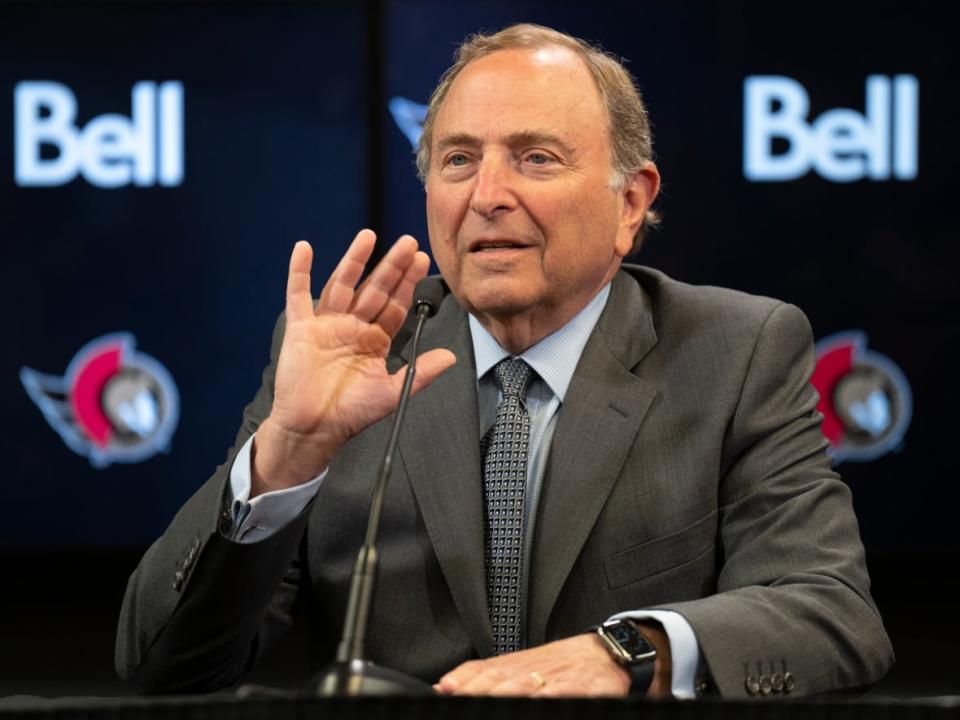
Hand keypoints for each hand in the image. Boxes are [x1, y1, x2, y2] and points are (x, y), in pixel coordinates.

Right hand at [251, 230, 456, 496]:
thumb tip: (451, 358)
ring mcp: (326, 325)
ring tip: (368, 236)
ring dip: (354, 260)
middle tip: (408, 242)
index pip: (395, 306)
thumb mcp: (391, 392)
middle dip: (392, 266)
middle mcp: (352, 327)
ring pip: (343, 284)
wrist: (314, 429)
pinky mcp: (301, 328)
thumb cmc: (350, 413)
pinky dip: (300, 271)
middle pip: (375, 289)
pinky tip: (304, 248)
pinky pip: (299, 294)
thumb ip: (420, 373)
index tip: (422, 262)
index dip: (408, 284)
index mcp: (374, 341)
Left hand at [435, 626, 671, 697]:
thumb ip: (491, 675)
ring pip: (529, 686)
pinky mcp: (585, 688)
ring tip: (490, 701)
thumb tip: (449, 685)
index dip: (466, 680)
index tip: (446, 687)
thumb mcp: (527, 665)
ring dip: (507, 692)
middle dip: (480, 690)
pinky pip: (565, 693)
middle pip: (502, 680)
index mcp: (519, 665)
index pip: (486, 670)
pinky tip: (542, 700)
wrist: (610, 652)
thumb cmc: (564, 665)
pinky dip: (551, 696)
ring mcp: (560, 678)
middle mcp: (536, 669)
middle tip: (460, 697)